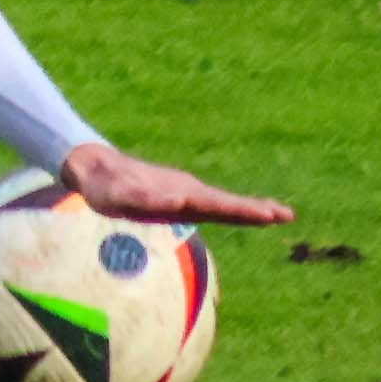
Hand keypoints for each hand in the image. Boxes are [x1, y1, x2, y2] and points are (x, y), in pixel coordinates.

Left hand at [62, 140, 295, 228]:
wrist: (93, 167)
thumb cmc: (104, 188)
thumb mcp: (122, 197)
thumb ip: (146, 200)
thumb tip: (175, 202)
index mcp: (179, 193)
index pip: (218, 205)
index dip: (245, 211)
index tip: (271, 215)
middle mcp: (186, 191)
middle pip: (227, 204)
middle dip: (257, 210)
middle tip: (288, 215)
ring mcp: (182, 192)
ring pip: (221, 203)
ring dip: (248, 210)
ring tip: (274, 214)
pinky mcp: (176, 196)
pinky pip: (208, 204)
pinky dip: (229, 209)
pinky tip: (236, 213)